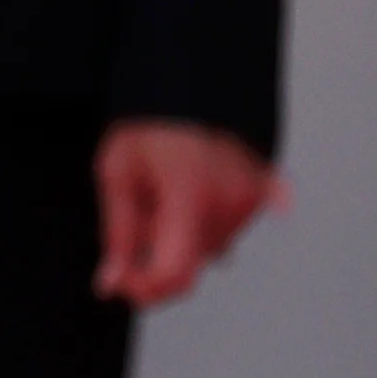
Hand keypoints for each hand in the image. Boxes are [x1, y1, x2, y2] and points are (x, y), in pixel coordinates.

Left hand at [93, 119, 286, 306]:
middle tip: (142, 203)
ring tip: (167, 188)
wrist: (186, 88)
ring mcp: (253, 199)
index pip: (175, 273)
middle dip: (158, 247)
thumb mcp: (115, 175)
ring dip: (181, 234)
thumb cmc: (144, 127)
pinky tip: (193, 196)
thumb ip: (119, 236)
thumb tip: (110, 287)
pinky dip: (206, 225)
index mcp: (190, 194)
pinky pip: (228, 232)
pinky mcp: (265, 196)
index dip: (145, 289)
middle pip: (190, 260)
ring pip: (208, 249)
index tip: (121, 283)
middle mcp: (230, 201)